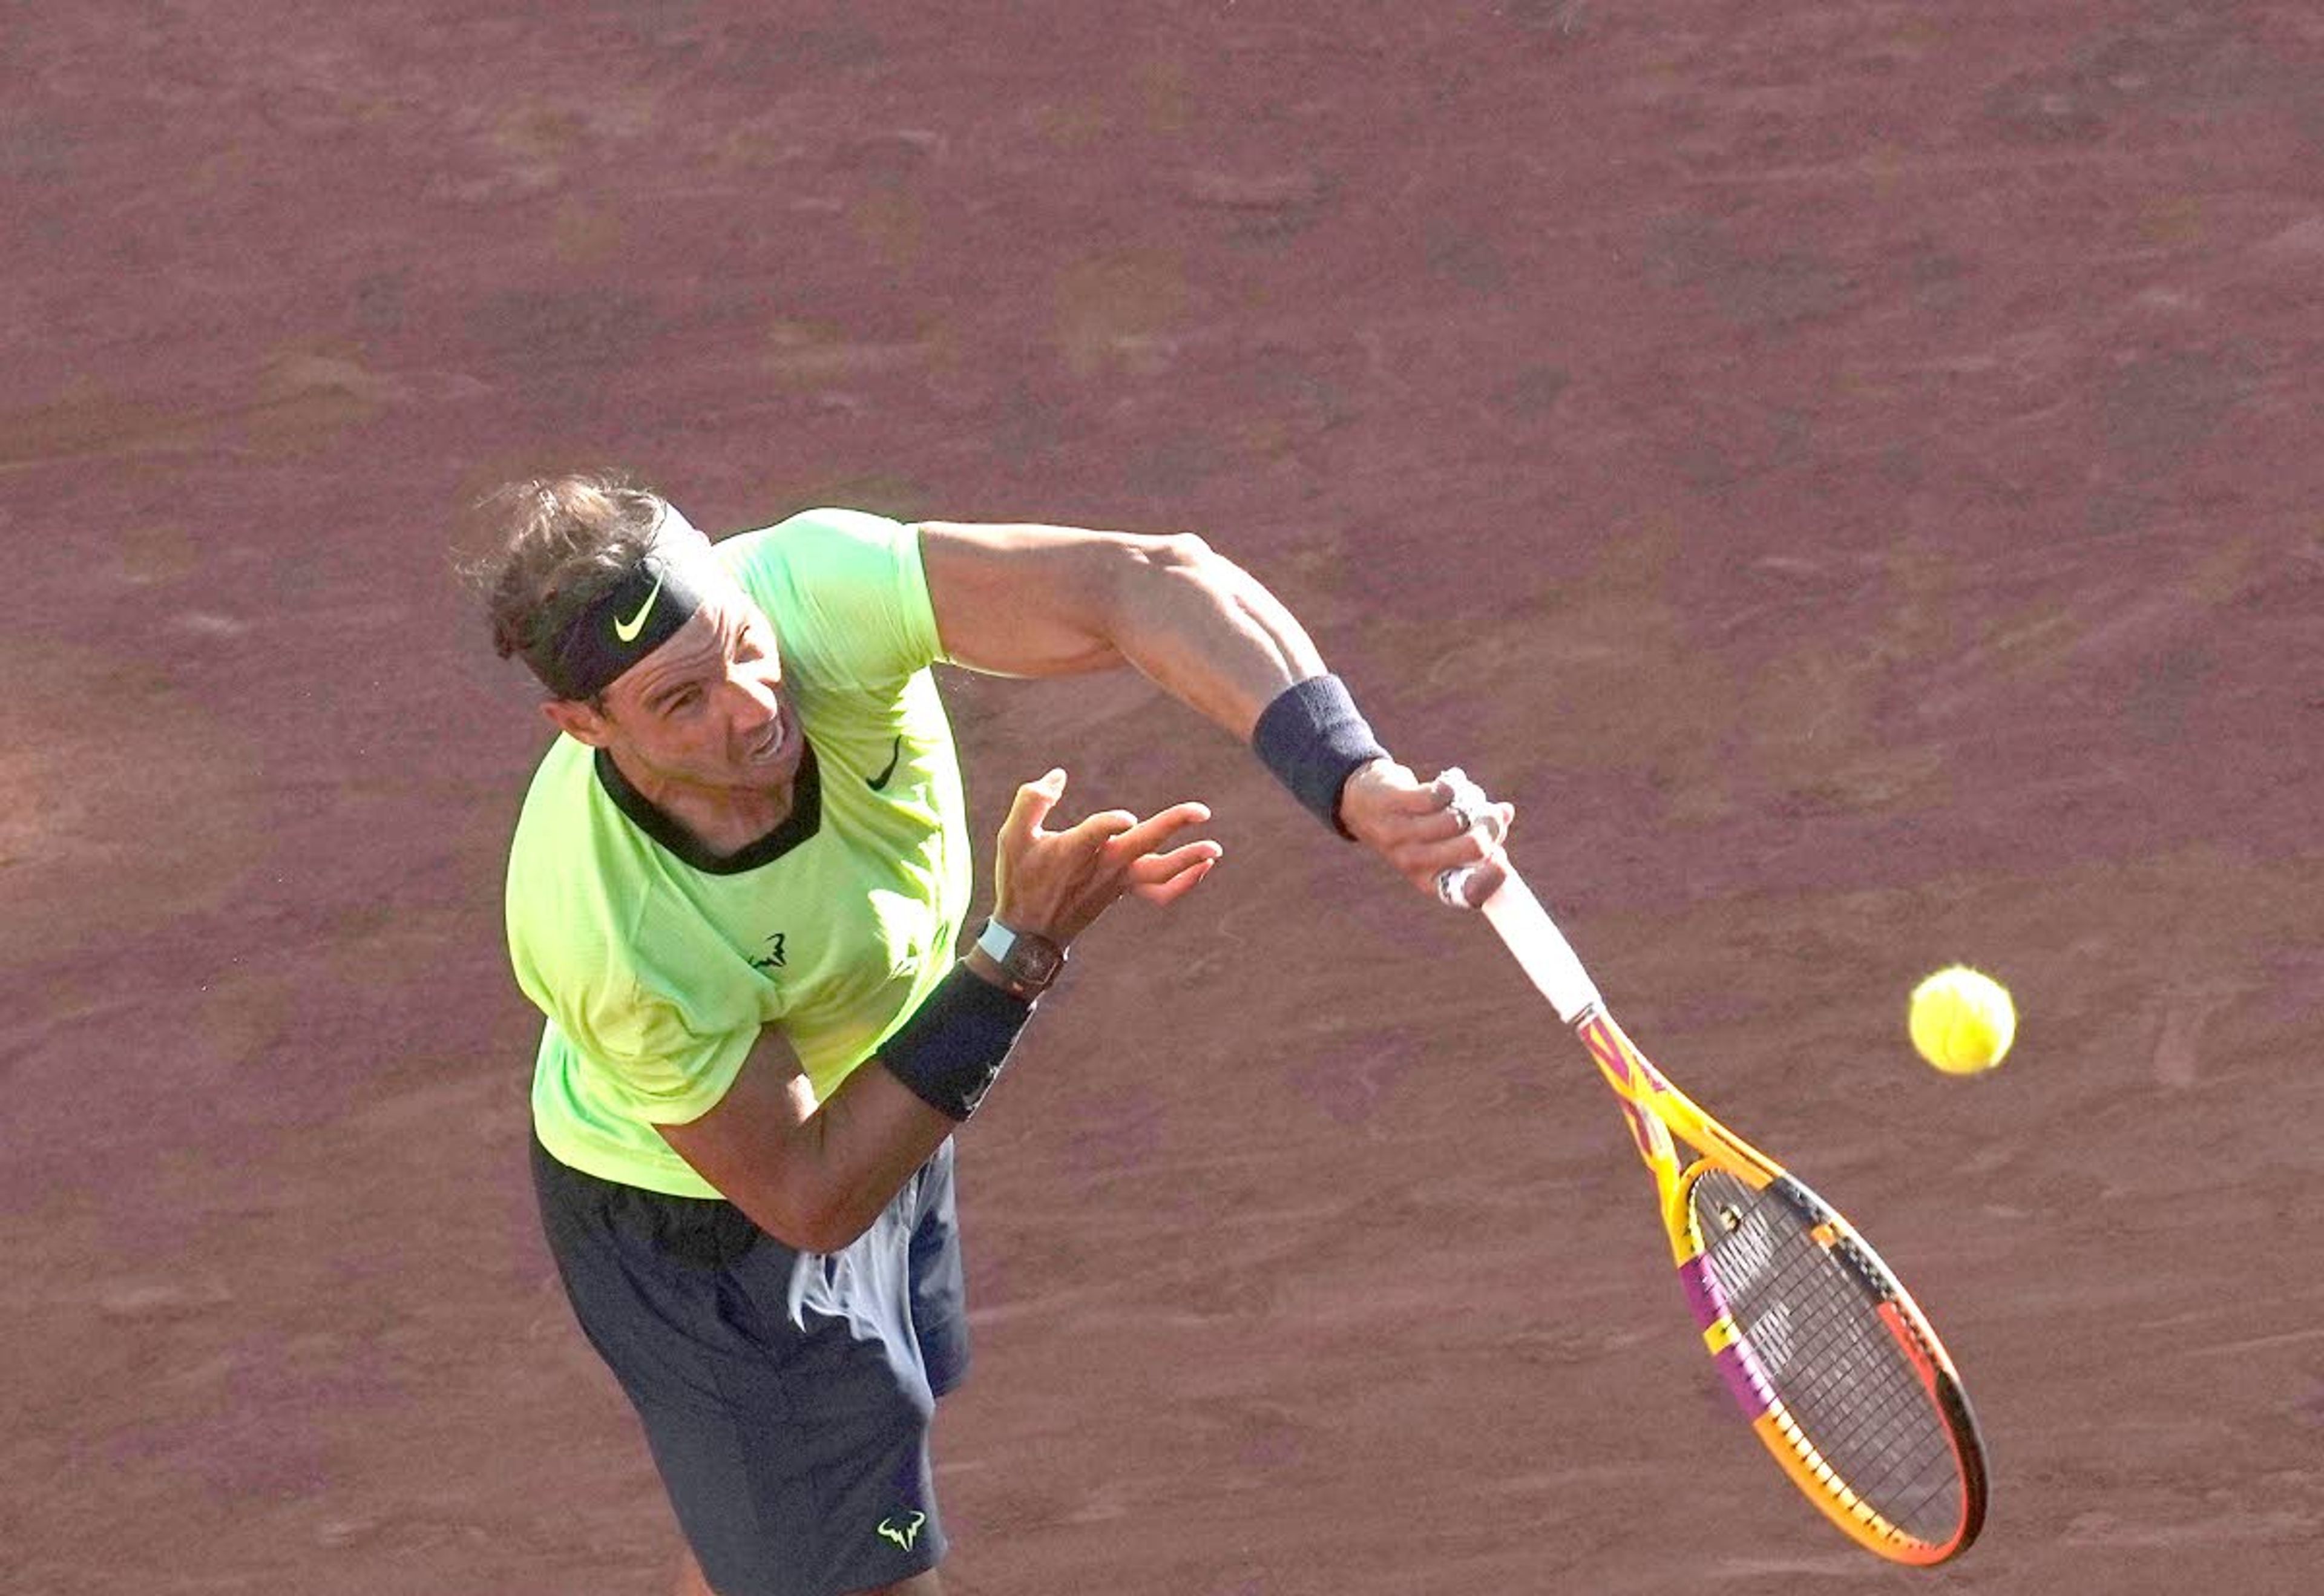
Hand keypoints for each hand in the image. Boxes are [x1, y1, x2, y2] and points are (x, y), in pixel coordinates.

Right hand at [992, 769, 1221, 945]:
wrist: (1030, 934)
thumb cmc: (1020, 879)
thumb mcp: (1011, 837)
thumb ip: (1031, 800)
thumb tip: (1058, 776)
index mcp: (1075, 851)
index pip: (1098, 833)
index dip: (1111, 825)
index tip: (1127, 818)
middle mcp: (1103, 866)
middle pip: (1144, 845)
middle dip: (1173, 826)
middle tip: (1202, 811)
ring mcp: (1117, 882)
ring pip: (1159, 874)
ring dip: (1188, 861)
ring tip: (1215, 848)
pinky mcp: (1123, 891)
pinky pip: (1160, 892)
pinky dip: (1183, 882)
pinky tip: (1202, 866)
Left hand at [1337, 758, 1513, 908]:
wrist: (1362, 804)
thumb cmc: (1414, 827)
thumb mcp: (1440, 843)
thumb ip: (1476, 834)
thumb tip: (1506, 813)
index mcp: (1430, 880)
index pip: (1469, 893)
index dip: (1494, 877)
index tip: (1503, 858)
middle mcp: (1413, 863)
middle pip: (1473, 848)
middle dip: (1492, 828)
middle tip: (1492, 816)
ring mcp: (1400, 834)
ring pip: (1456, 819)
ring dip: (1471, 802)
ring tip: (1467, 797)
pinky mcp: (1393, 805)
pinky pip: (1437, 795)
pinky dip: (1450, 786)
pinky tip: (1447, 785)